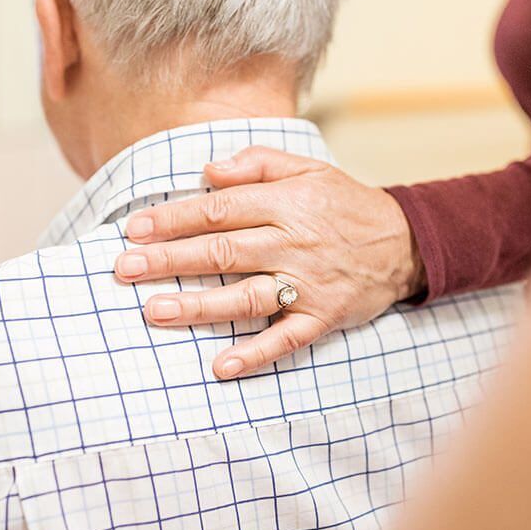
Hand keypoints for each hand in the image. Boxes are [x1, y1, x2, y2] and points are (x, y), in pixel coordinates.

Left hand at [113, 146, 425, 379]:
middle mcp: (294, 244)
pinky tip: (221, 366)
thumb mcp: (308, 167)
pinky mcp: (322, 318)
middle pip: (223, 252)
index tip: (136, 228)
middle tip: (124, 268)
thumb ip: (257, 163)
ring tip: (155, 311)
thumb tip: (207, 171)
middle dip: (169, 260)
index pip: (219, 209)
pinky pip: (286, 340)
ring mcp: (308, 285)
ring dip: (199, 305)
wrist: (406, 242)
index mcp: (287, 203)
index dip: (175, 219)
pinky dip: (255, 354)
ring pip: (246, 297)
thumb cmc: (346, 203)